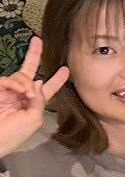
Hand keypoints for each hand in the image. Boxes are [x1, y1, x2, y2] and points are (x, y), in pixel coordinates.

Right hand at [0, 37, 67, 159]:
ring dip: (26, 82)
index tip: (66, 69)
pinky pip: (6, 79)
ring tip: (27, 94)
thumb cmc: (13, 135)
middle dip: (34, 55)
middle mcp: (21, 95)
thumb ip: (39, 101)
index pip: (47, 89)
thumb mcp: (33, 120)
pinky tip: (21, 91)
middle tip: (38, 40)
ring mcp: (7, 92)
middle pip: (29, 71)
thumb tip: (37, 81)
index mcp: (33, 104)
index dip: (57, 79)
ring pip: (20, 76)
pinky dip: (15, 83)